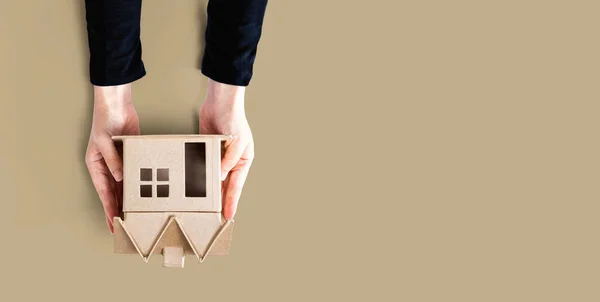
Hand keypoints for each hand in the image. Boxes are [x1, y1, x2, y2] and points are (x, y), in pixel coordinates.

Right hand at [85, 84, 139, 232]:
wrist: (116, 104)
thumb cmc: (104, 121)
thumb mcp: (104, 142)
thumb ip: (113, 161)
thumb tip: (120, 178)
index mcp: (96, 166)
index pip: (104, 193)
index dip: (109, 209)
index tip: (113, 223)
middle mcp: (107, 167)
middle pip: (113, 193)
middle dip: (119, 209)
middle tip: (127, 226)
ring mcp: (119, 162)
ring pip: (125, 186)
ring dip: (130, 199)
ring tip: (137, 214)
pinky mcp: (130, 156)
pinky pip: (135, 173)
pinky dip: (138, 183)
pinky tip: (145, 193)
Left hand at [199, 79, 254, 219]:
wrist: (221, 101)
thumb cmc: (235, 119)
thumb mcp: (237, 143)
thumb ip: (228, 161)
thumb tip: (219, 177)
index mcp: (243, 161)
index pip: (236, 186)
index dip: (232, 201)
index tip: (228, 215)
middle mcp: (231, 161)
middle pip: (224, 184)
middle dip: (219, 199)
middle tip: (213, 214)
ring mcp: (218, 155)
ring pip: (211, 176)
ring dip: (206, 188)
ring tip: (200, 202)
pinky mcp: (205, 148)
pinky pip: (201, 164)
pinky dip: (196, 173)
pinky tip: (190, 182)